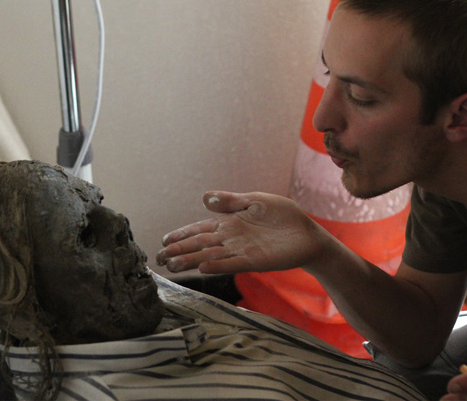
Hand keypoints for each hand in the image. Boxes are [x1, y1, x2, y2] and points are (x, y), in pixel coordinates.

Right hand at [156, 191, 330, 273]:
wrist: (307, 234)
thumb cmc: (282, 215)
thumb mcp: (255, 201)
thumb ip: (230, 201)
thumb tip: (204, 198)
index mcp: (229, 223)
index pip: (200, 229)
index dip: (182, 234)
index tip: (164, 240)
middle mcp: (231, 239)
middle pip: (200, 245)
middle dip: (179, 251)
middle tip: (159, 259)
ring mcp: (241, 251)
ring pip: (210, 256)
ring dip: (191, 261)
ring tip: (173, 265)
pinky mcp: (254, 261)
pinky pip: (232, 263)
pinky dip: (217, 266)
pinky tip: (203, 268)